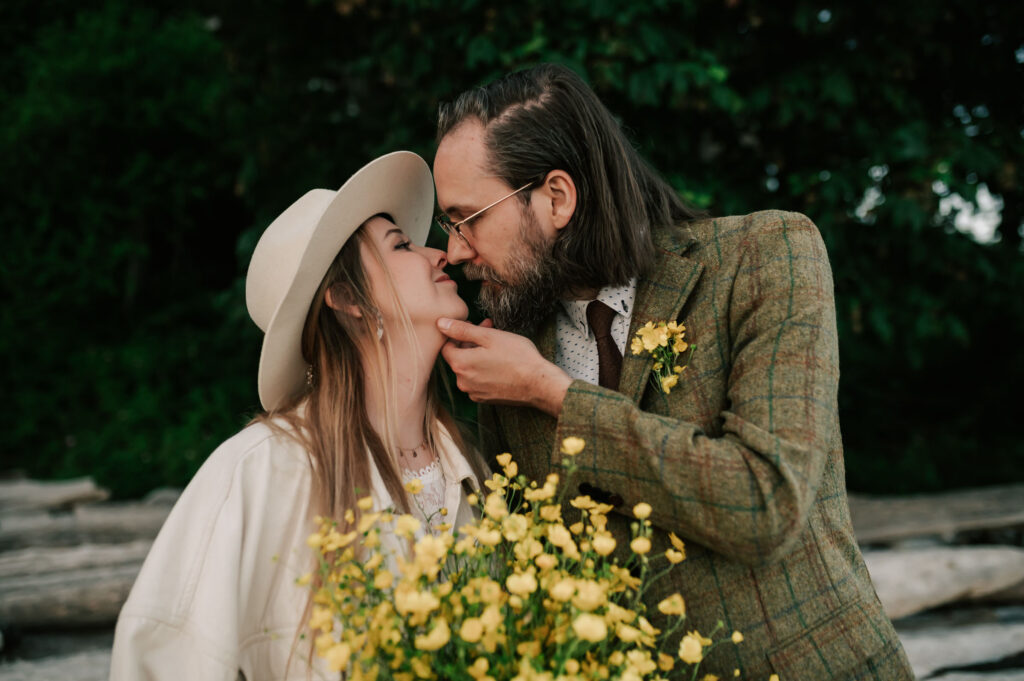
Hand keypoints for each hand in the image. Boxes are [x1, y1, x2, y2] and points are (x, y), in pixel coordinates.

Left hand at [437, 318, 571, 415]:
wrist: (539, 384)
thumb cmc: (517, 357)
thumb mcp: (489, 337)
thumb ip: (462, 330)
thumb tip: (440, 323)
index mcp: (460, 364)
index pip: (446, 346)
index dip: (458, 333)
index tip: (474, 326)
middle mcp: (462, 381)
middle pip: (459, 357)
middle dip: (471, 342)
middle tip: (489, 330)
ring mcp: (473, 392)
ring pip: (469, 368)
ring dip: (478, 355)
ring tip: (498, 345)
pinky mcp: (485, 398)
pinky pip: (478, 380)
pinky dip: (485, 370)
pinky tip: (501, 363)